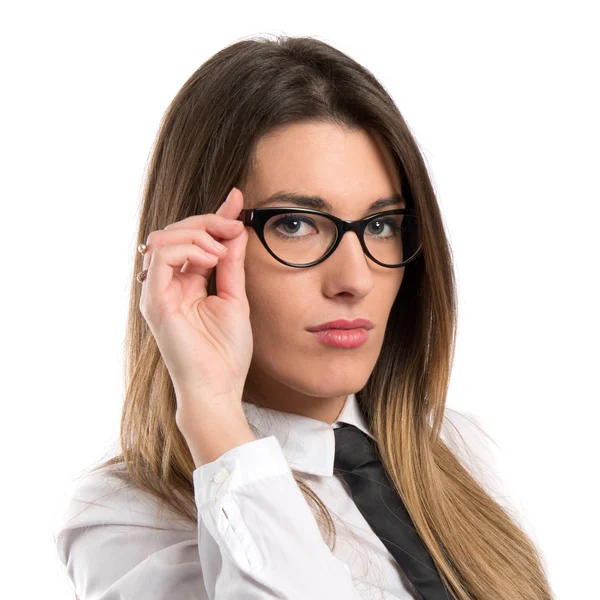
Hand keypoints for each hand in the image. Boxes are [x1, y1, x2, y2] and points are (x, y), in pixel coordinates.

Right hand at [138, 187, 252, 430]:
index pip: (193, 240)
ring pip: (163, 238)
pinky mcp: (154, 301)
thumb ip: (232, 262)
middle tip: (235, 225)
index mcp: (184, 284)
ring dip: (197, 233)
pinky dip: (188, 249)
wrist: (218, 387)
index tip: (238, 198)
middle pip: (175, 232)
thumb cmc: (226, 352)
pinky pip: (162, 257)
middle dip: (208, 221)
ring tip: (222, 249)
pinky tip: (211, 259)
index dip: (214, 216)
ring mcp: (157, 292)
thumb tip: (236, 229)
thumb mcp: (234, 296)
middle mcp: (166, 285)